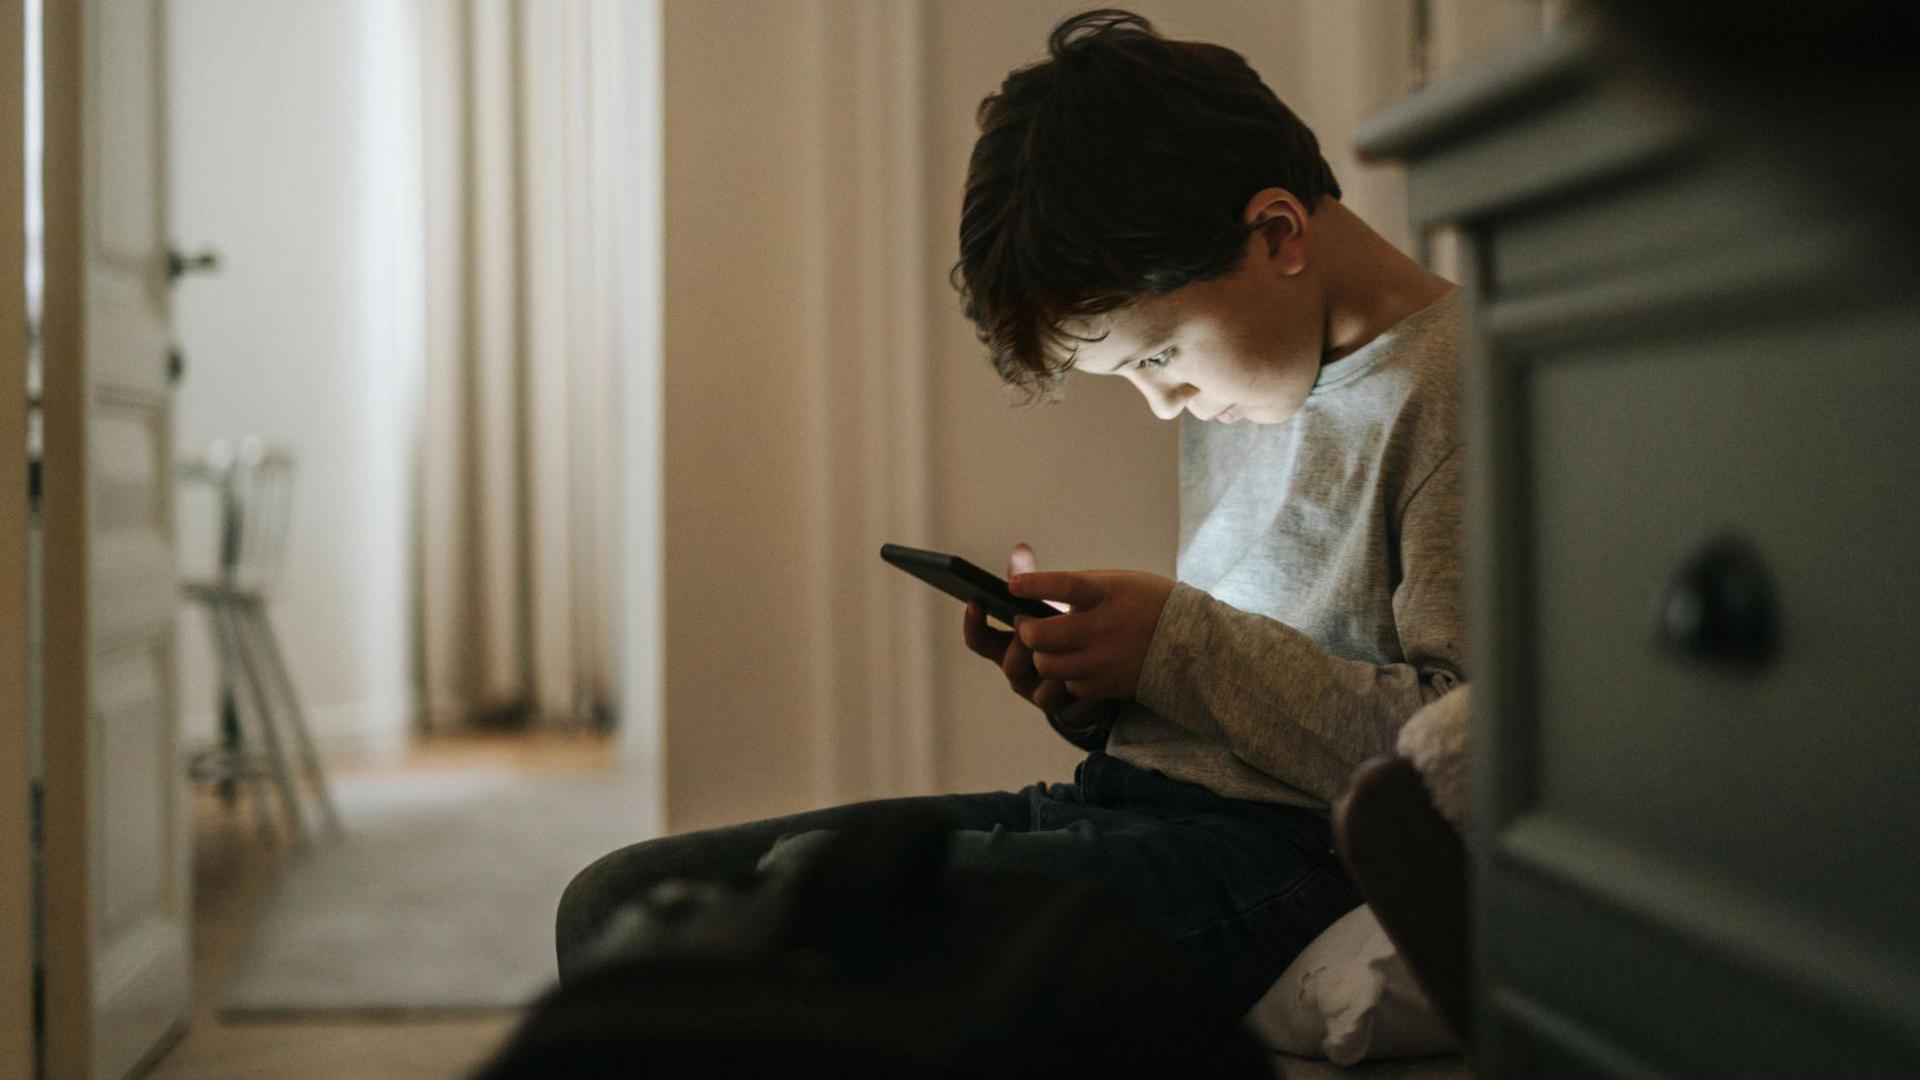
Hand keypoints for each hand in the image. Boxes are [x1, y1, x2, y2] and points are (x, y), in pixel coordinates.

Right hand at [961, 543, 1107, 715]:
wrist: (1104, 672)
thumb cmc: (1071, 629)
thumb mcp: (1050, 604)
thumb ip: (1032, 581)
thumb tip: (1020, 549)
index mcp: (1008, 647)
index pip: (979, 640)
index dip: (973, 623)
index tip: (976, 601)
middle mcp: (1020, 674)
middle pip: (1009, 662)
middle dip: (1023, 643)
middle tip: (1036, 624)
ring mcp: (1042, 696)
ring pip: (1040, 691)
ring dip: (1055, 668)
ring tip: (1072, 650)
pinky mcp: (1070, 712)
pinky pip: (1071, 707)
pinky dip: (1082, 692)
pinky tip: (1095, 675)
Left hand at [1008, 569, 1175, 700]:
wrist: (1192, 642)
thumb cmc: (1148, 603)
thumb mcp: (1117, 582)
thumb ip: (1077, 587)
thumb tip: (1030, 586)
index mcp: (1107, 593)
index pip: (1066, 587)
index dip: (1037, 585)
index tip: (1012, 586)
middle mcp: (1104, 627)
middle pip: (1043, 636)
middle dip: (1026, 632)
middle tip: (1025, 625)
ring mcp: (1104, 660)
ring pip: (1049, 666)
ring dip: (1041, 656)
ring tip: (1045, 646)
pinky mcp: (1108, 685)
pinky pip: (1070, 686)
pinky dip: (1066, 676)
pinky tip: (1074, 664)